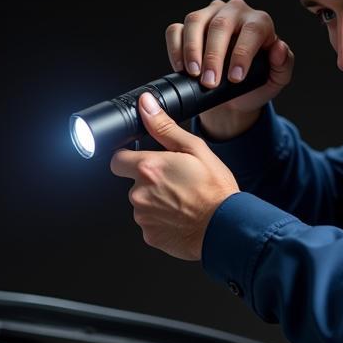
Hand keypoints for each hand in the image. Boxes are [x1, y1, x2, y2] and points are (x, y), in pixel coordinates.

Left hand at [110, 92, 239, 260]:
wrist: (226, 227)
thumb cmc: (215, 190)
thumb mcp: (195, 149)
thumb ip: (164, 127)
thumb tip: (146, 106)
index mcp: (149, 168)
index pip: (117, 160)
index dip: (128, 159)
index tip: (142, 162)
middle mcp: (140, 194)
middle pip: (133, 184)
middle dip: (150, 182)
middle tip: (176, 183)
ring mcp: (143, 217)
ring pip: (142, 205)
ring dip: (156, 202)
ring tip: (182, 201)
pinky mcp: (150, 236)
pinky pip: (150, 224)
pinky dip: (162, 221)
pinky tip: (181, 216)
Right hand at [166, 0, 293, 136]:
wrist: (233, 94)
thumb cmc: (256, 83)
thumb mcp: (276, 79)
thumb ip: (283, 65)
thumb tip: (279, 48)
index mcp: (260, 22)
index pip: (252, 31)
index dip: (242, 54)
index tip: (235, 79)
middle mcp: (235, 12)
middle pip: (221, 24)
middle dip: (214, 55)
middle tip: (210, 82)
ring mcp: (209, 15)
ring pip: (195, 21)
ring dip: (192, 49)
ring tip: (194, 74)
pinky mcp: (188, 25)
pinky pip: (176, 29)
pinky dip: (175, 48)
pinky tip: (181, 67)